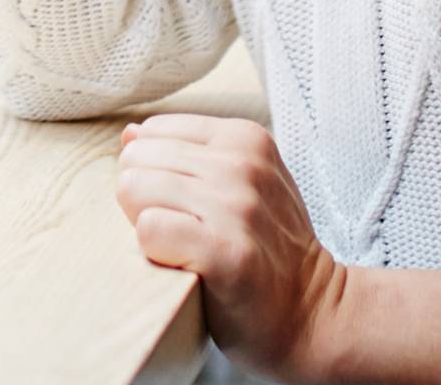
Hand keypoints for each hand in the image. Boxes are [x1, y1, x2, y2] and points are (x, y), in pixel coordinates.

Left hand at [115, 115, 353, 382]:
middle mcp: (242, 165)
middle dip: (143, 197)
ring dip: (146, 225)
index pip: (153, 131)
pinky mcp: (225, 252)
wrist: (311, 310)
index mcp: (244, 139)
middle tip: (182, 229)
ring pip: (134, 189)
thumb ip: (189, 153)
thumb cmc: (268, 247)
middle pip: (136, 159)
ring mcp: (236, 207)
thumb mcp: (244, 181)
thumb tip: (129, 134)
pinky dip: (154, 251)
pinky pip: (148, 229)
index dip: (154, 171)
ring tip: (184, 247)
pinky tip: (184, 264)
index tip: (185, 203)